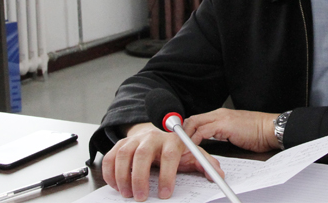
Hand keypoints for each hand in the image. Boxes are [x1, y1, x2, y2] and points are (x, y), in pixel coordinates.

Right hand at [102, 122, 223, 200]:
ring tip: (127, 194)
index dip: (167, 175)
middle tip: (141, 197)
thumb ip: (205, 163)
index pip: (170, 155)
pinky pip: (111, 156)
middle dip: (140, 178)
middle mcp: (152, 137)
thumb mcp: (192, 153)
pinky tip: (115, 185)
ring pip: (124, 154)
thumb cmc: (176, 147)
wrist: (158, 131)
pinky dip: (109, 172)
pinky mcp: (122, 143)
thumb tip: (218, 175)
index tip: (165, 194)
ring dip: (123, 176)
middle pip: (143, 154)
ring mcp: (135, 139)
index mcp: (172, 139)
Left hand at [184, 108, 279, 151]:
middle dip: (181, 132)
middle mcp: (219, 114)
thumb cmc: (257, 133)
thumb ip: (221, 134)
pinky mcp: (224, 124)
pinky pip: (202, 131)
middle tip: (174, 144)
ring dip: (184, 136)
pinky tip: (191, 147)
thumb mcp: (234, 133)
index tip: (179, 141)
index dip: (186, 130)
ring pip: (194, 123)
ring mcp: (221, 117)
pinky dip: (194, 139)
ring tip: (179, 147)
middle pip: (192, 119)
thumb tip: (211, 143)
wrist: (270, 129)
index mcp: (221, 115)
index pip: (197, 119)